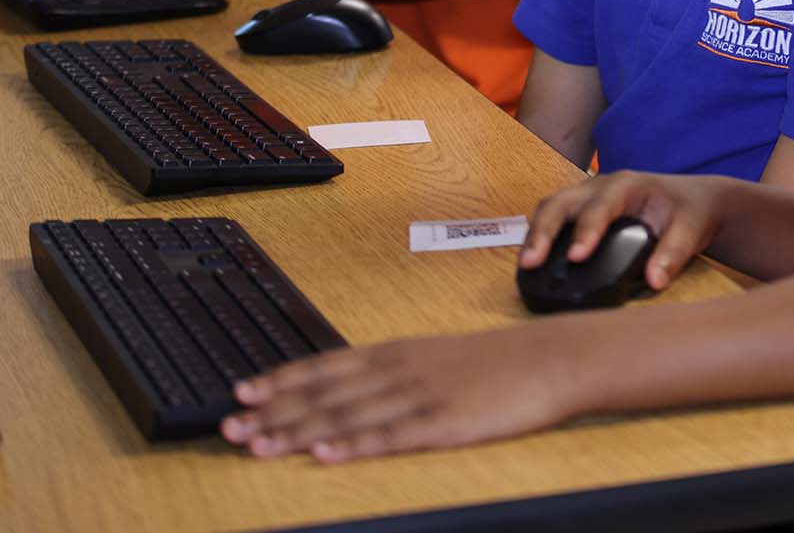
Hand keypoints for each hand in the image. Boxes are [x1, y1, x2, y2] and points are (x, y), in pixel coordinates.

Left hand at [221, 326, 577, 461]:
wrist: (549, 358)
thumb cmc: (496, 361)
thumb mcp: (439, 355)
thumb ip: (396, 371)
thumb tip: (351, 388)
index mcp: (399, 352)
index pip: (328, 366)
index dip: (282, 380)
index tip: (241, 391)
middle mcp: (401, 370)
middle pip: (327, 394)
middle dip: (275, 411)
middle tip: (229, 425)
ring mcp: (421, 397)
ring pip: (348, 416)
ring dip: (299, 432)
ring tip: (258, 445)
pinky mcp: (445, 424)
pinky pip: (391, 438)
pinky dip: (354, 447)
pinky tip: (326, 456)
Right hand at [521, 170, 729, 292]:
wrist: (692, 199)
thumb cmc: (691, 212)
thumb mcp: (692, 230)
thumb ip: (674, 253)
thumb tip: (655, 280)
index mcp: (628, 185)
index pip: (602, 205)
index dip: (587, 229)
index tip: (575, 256)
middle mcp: (602, 186)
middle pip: (563, 201)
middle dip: (544, 230)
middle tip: (531, 262)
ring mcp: (588, 196)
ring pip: (552, 207)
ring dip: (535, 233)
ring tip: (525, 267)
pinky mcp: (582, 210)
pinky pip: (554, 217)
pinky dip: (540, 236)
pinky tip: (532, 265)